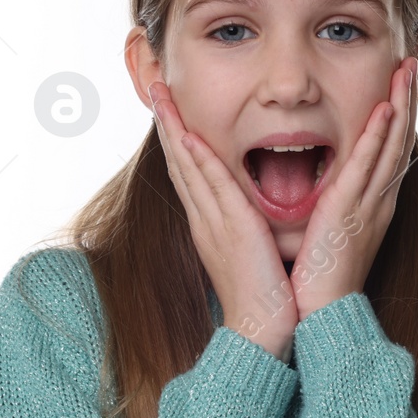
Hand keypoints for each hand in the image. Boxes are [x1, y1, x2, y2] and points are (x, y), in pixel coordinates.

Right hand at [148, 80, 298, 361]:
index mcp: (211, 223)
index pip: (189, 170)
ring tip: (161, 94)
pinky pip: (212, 187)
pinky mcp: (231, 230)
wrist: (262, 332)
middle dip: (166, 121)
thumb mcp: (251, 252)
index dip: (177, 136)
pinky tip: (189, 136)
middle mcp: (205, 219)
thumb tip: (249, 213)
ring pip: (187, 166)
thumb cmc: (264, 296)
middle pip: (179, 161)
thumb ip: (246, 227)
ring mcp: (213, 224)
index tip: (169, 107)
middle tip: (154, 85)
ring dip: (174, 128)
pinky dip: (198, 159)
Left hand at [289, 56, 417, 320]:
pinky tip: (385, 109)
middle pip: (400, 140)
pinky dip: (379, 136)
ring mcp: (369, 207)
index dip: (399, 114)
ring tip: (407, 70)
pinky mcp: (352, 214)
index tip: (401, 82)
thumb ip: (332, 206)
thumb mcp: (330, 233)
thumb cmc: (317, 281)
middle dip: (408, 100)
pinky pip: (370, 168)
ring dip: (401, 105)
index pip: (391, 150)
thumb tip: (327, 189)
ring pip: (392, 146)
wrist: (318, 316)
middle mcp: (378, 202)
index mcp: (372, 205)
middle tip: (413, 62)